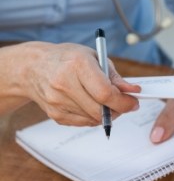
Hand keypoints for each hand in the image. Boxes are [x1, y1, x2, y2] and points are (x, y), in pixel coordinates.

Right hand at [21, 42, 139, 125]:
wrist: (34, 67)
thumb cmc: (68, 59)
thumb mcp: (95, 57)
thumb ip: (115, 77)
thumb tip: (133, 91)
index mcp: (77, 64)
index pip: (105, 93)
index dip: (123, 102)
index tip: (133, 102)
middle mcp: (64, 83)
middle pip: (100, 110)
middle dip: (118, 110)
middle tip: (125, 105)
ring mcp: (58, 101)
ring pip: (94, 119)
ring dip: (107, 115)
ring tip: (107, 102)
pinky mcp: (56, 115)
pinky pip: (84, 123)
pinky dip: (94, 117)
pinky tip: (91, 105)